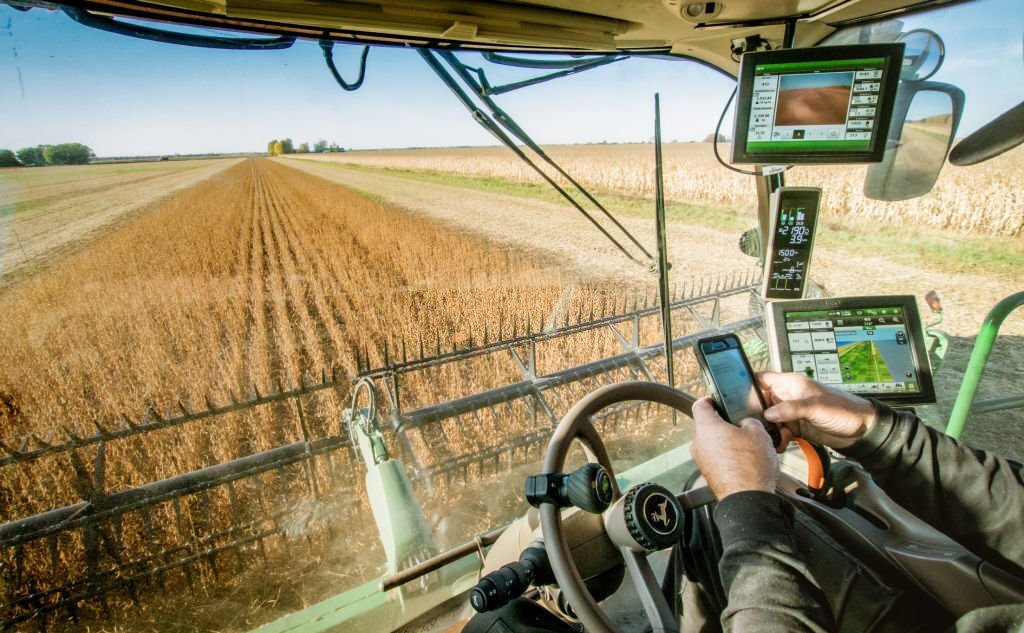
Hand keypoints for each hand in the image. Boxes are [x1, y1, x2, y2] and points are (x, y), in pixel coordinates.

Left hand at [691, 397, 777, 499]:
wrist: (749, 499)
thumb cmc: (751, 467)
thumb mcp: (759, 433)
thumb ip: (750, 422)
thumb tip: (746, 424)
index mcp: (707, 428)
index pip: (700, 405)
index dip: (710, 400)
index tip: (717, 400)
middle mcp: (699, 444)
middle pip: (707, 426)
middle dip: (724, 424)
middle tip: (741, 425)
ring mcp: (702, 461)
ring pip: (712, 443)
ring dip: (726, 442)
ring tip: (746, 445)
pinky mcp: (709, 474)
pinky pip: (716, 458)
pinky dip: (727, 457)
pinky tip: (744, 460)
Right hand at [758, 372, 876, 450]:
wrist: (862, 430)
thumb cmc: (844, 409)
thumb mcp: (815, 406)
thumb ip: (790, 409)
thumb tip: (768, 415)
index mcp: (792, 384)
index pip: (763, 379)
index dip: (750, 385)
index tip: (739, 397)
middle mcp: (789, 397)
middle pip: (763, 401)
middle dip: (756, 413)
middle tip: (751, 424)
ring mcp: (792, 413)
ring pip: (770, 419)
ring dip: (767, 429)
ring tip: (766, 437)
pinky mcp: (797, 427)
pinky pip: (780, 432)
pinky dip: (778, 439)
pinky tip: (779, 445)